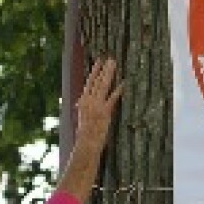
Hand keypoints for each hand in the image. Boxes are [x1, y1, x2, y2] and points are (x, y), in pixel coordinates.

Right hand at [57, 58, 122, 201]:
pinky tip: (123, 83)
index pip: (89, 83)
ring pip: (103, 86)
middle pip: (97, 81)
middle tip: (110, 59)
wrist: (86, 145)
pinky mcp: (105, 112)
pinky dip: (118, 90)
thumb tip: (80, 102)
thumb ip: (82, 108)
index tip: (99, 61)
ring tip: (114, 64)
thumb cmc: (85, 135)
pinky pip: (112, 98)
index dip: (94, 72)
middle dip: (104, 69)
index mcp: (83, 102)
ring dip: (109, 74)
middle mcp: (88, 101)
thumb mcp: (81, 118)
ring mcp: (97, 106)